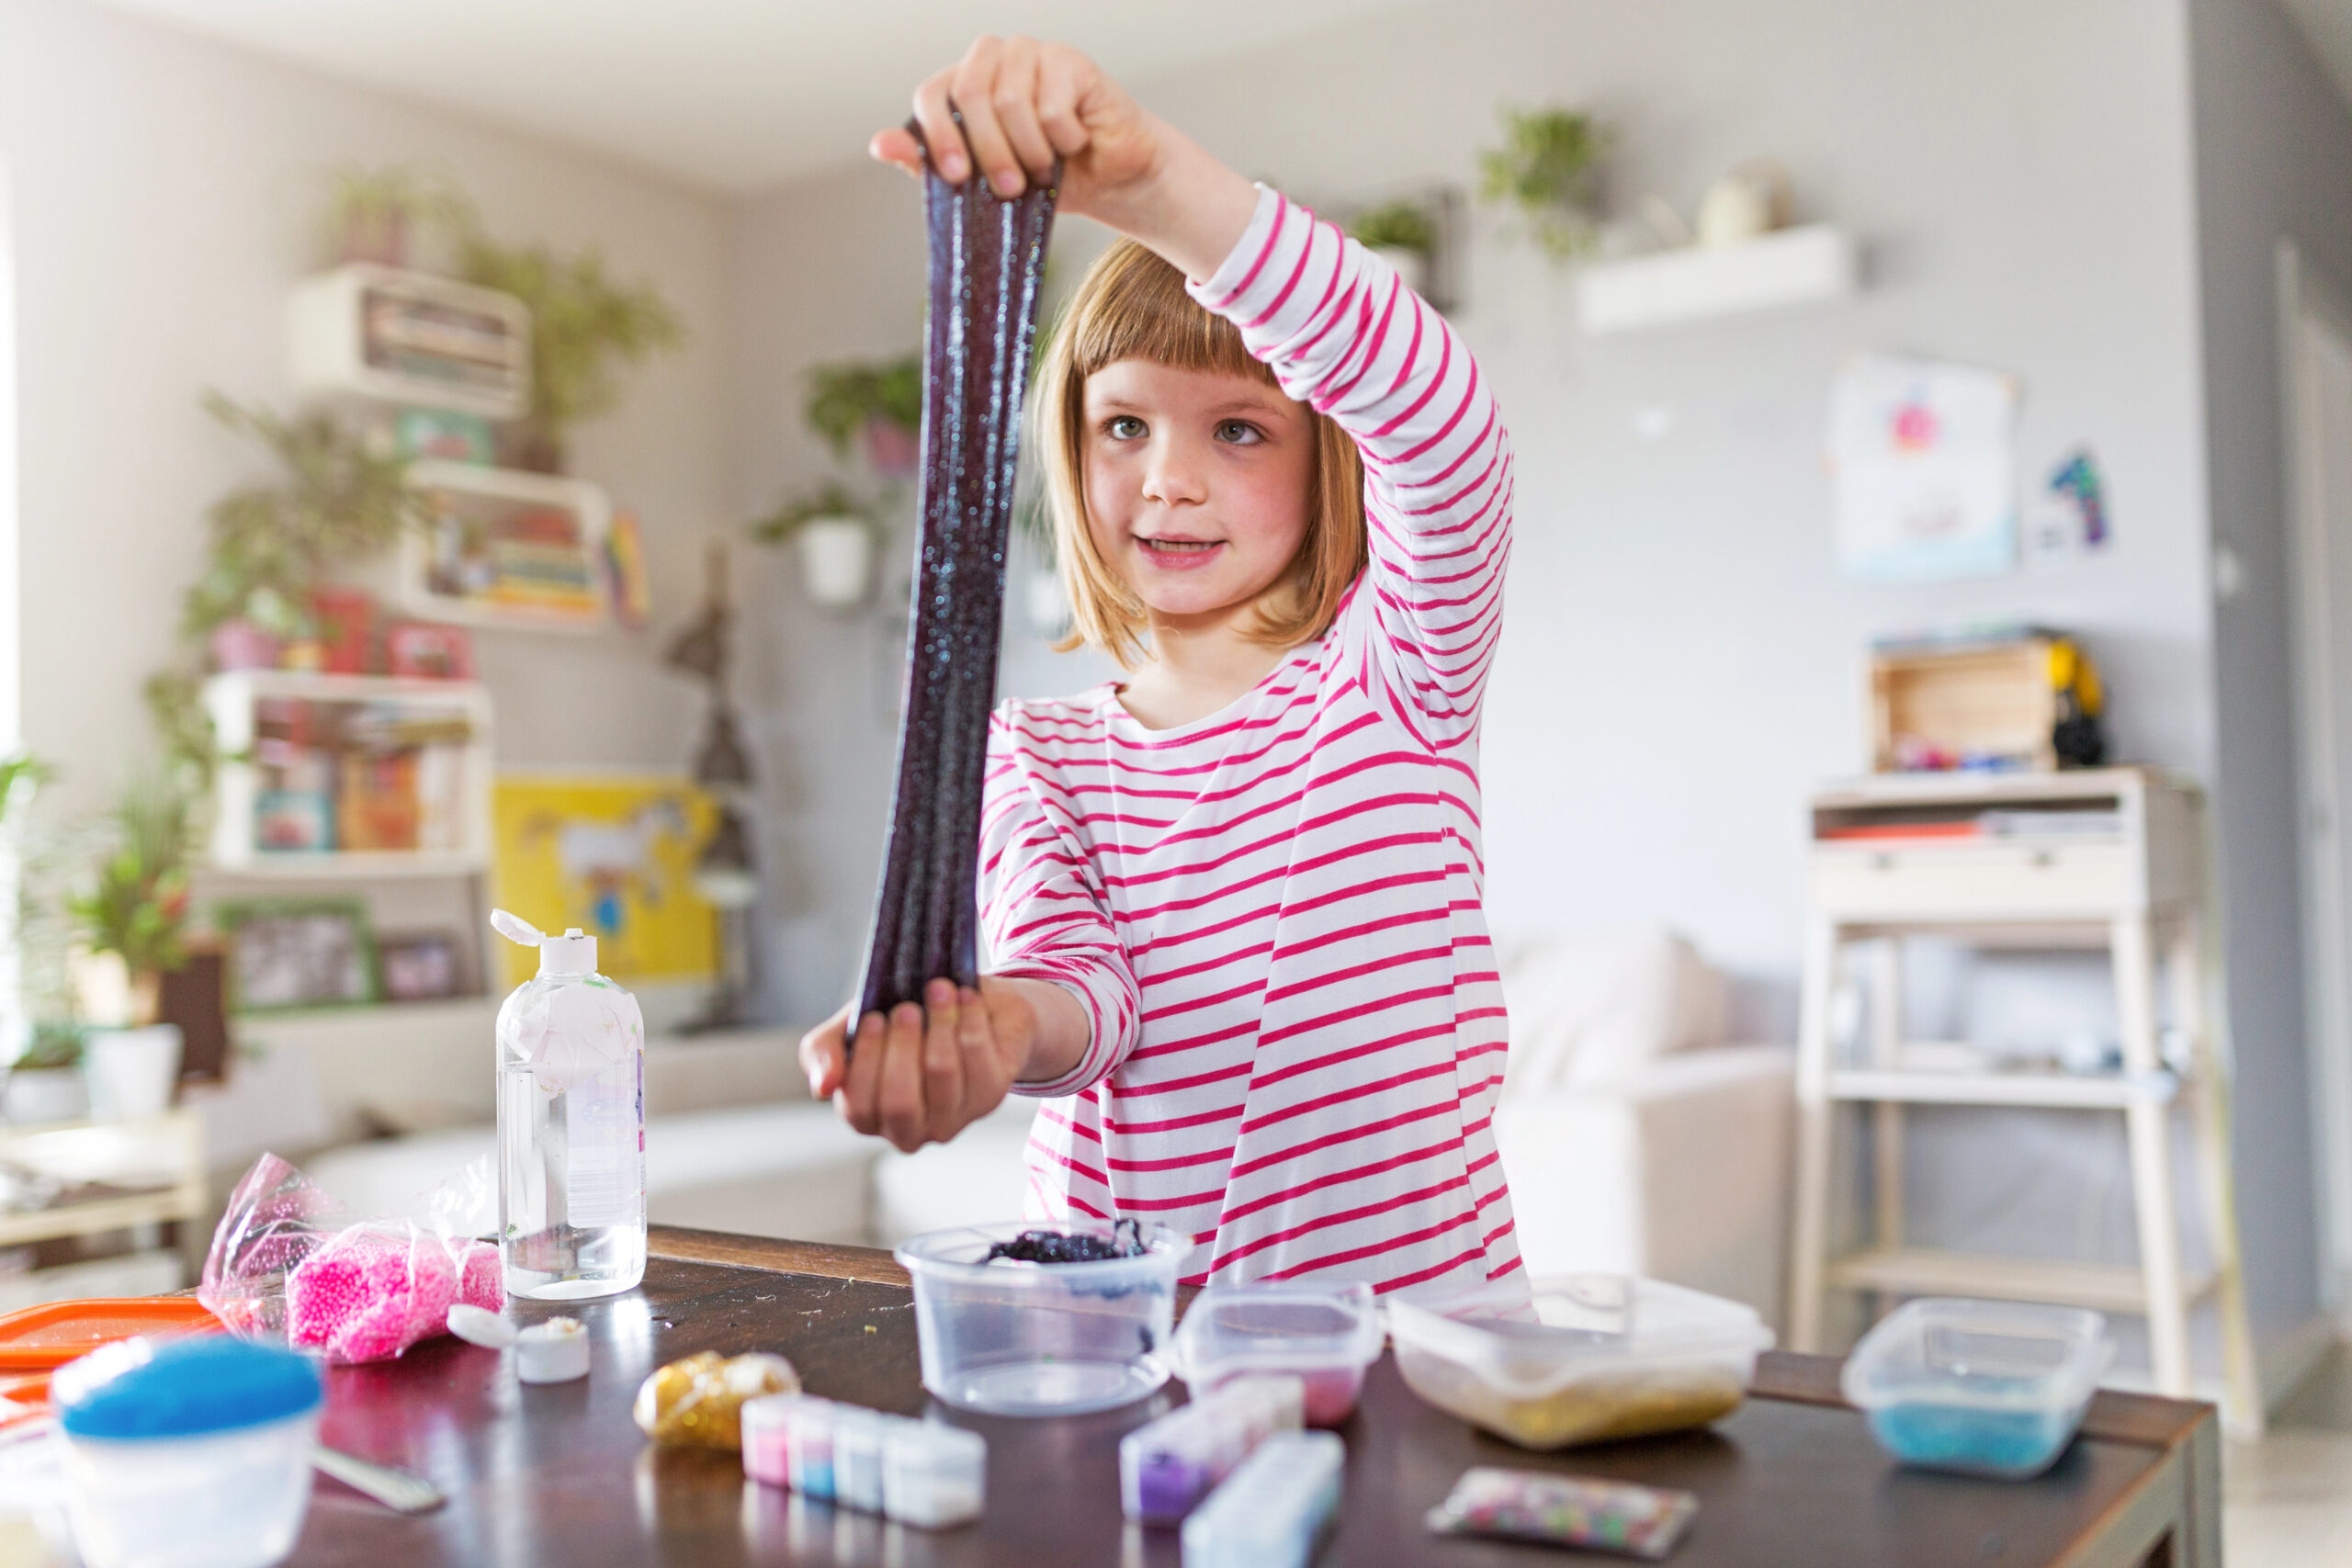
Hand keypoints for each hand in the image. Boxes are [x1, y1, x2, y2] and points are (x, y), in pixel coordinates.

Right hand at [798, 978, 1032, 1153]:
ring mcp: (954, 1117)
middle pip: (900, 1102)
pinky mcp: (990, 1095)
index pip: (859, 1107)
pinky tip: (965, 998)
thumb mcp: (851, 1028)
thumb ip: (823, 1052)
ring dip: (939, 1023)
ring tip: (938, 990)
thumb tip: (823, 1086)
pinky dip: (969, 1019)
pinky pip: (979, 1058)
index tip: (873, 1018)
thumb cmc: (896, 1020)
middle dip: (902, 1047)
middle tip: (906, 1009)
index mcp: (871, 1118)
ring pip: (941, 1074)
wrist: (961, 1001)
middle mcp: (912, 1130)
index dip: (866, 1061)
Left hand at [870, 35, 1255, 281]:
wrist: (1109, 180)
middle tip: (1010, 188)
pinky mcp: (1070, 61)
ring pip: (1011, 100)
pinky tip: (1075, 144)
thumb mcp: (981, 183)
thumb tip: (880, 146)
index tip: (953, 176)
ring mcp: (1031, 54)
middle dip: (988, 151)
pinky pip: (1052, 106)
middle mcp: (992, 60)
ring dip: (1029, 151)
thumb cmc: (1044, 179)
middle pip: (969, 92)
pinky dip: (1063, 140)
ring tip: (1044, 172)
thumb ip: (930, 164)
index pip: (931, 93)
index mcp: (963, 84)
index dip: (937, 135)